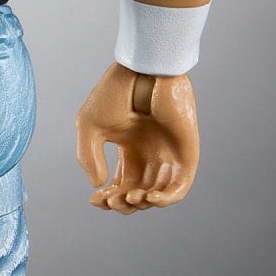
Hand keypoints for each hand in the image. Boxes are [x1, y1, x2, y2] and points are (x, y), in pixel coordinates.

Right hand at [75, 64, 198, 215]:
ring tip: (130, 197)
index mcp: (130, 149)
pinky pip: (180, 187)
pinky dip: (166, 199)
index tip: (94, 200)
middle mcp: (150, 154)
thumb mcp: (90, 127)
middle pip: (138, 194)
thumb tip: (98, 186)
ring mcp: (169, 154)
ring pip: (157, 195)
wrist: (143, 72)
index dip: (107, 198)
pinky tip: (150, 198)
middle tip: (113, 199)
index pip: (121, 185)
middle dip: (123, 204)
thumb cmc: (116, 93)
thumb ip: (88, 157)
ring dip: (142, 204)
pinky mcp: (186, 153)